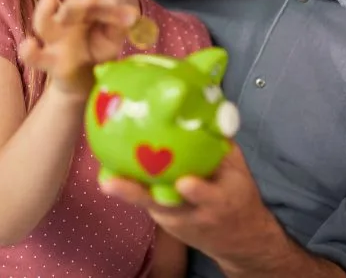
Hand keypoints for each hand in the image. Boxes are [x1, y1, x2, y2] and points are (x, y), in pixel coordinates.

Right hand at [17, 0, 137, 98]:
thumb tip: (133, 15)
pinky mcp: (48, 61)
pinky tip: (28, 45)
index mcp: (84, 12)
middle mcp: (66, 21)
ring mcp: (54, 40)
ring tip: (48, 0)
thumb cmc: (97, 51)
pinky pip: (34, 57)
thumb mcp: (111, 39)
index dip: (111, 10)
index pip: (95, 5)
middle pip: (69, 7)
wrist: (85, 81)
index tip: (129, 17)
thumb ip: (118, 26)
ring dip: (43, 12)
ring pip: (44, 24)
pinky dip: (29, 52)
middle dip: (78, 0)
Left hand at [101, 145, 279, 271]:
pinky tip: (110, 174)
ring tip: (105, 178)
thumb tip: (205, 104)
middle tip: (110, 182)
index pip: (208, 196)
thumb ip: (221, 143)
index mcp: (220, 201)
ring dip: (126, 192)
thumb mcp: (239, 171)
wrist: (240, 240)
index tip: (184, 184)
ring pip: (149, 205)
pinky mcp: (165, 221)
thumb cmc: (238, 196)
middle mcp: (194, 214)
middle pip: (163, 206)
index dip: (197, 190)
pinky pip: (147, 202)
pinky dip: (130, 189)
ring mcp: (176, 220)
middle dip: (137, 195)